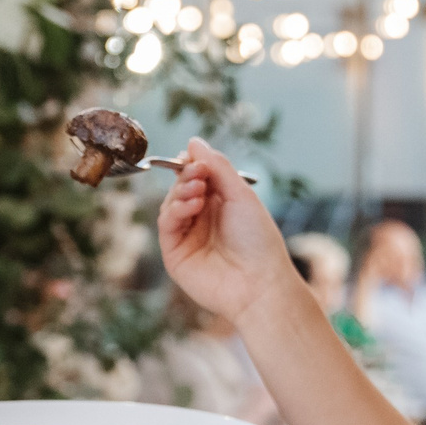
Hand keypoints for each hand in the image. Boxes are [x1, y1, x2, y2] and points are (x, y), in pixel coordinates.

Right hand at [160, 140, 302, 326]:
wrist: (259, 283)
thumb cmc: (258, 240)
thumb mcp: (241, 195)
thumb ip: (217, 167)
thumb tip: (194, 141)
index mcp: (221, 204)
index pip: (197, 176)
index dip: (193, 164)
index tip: (195, 157)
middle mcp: (203, 219)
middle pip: (181, 188)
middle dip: (187, 176)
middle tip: (199, 174)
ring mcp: (187, 236)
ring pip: (171, 204)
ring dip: (181, 192)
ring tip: (198, 191)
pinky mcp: (175, 254)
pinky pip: (166, 224)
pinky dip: (175, 210)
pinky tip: (192, 206)